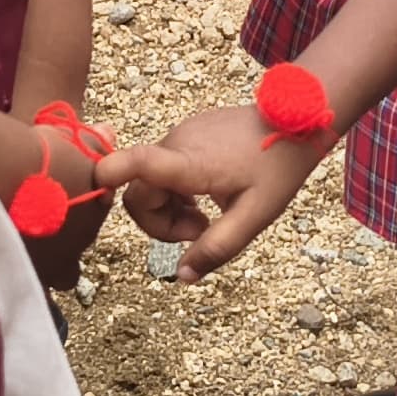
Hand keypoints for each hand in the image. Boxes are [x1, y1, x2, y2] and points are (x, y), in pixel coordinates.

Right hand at [99, 94, 328, 275]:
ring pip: (150, 183)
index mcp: (191, 163)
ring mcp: (179, 135)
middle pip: (138, 192)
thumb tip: (182, 277)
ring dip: (170, 209)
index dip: (110, 174)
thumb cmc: (278, 168)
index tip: (100, 192)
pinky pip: (163, 170)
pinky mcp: (185, 134)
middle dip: (160, 223)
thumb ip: (217, 247)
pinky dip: (177, 192)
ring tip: (207, 216)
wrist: (297, 118)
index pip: (139, 163)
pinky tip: (208, 196)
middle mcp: (176, 143)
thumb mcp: (255, 216)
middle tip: (199, 231)